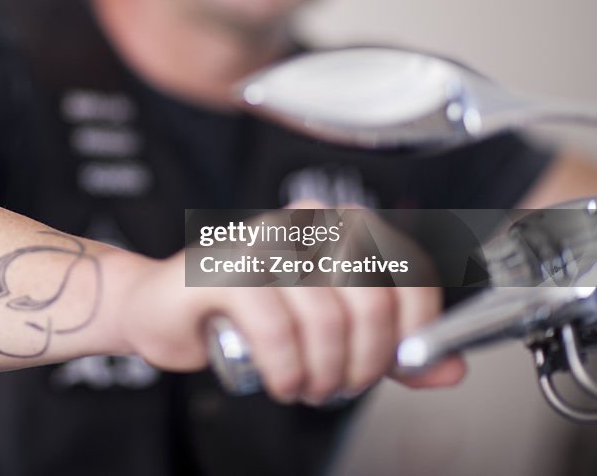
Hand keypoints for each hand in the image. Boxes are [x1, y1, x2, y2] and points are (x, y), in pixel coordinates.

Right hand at [119, 236, 464, 404]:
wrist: (161, 310)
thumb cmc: (244, 314)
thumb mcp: (330, 332)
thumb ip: (390, 348)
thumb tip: (449, 367)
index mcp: (338, 224)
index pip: (408, 268)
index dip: (416, 326)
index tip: (397, 360)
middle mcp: (303, 222)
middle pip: (371, 297)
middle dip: (365, 362)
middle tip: (342, 385)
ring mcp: (260, 241)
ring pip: (326, 316)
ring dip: (323, 373)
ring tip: (308, 386)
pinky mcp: (222, 268)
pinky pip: (275, 326)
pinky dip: (287, 369)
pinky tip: (281, 380)